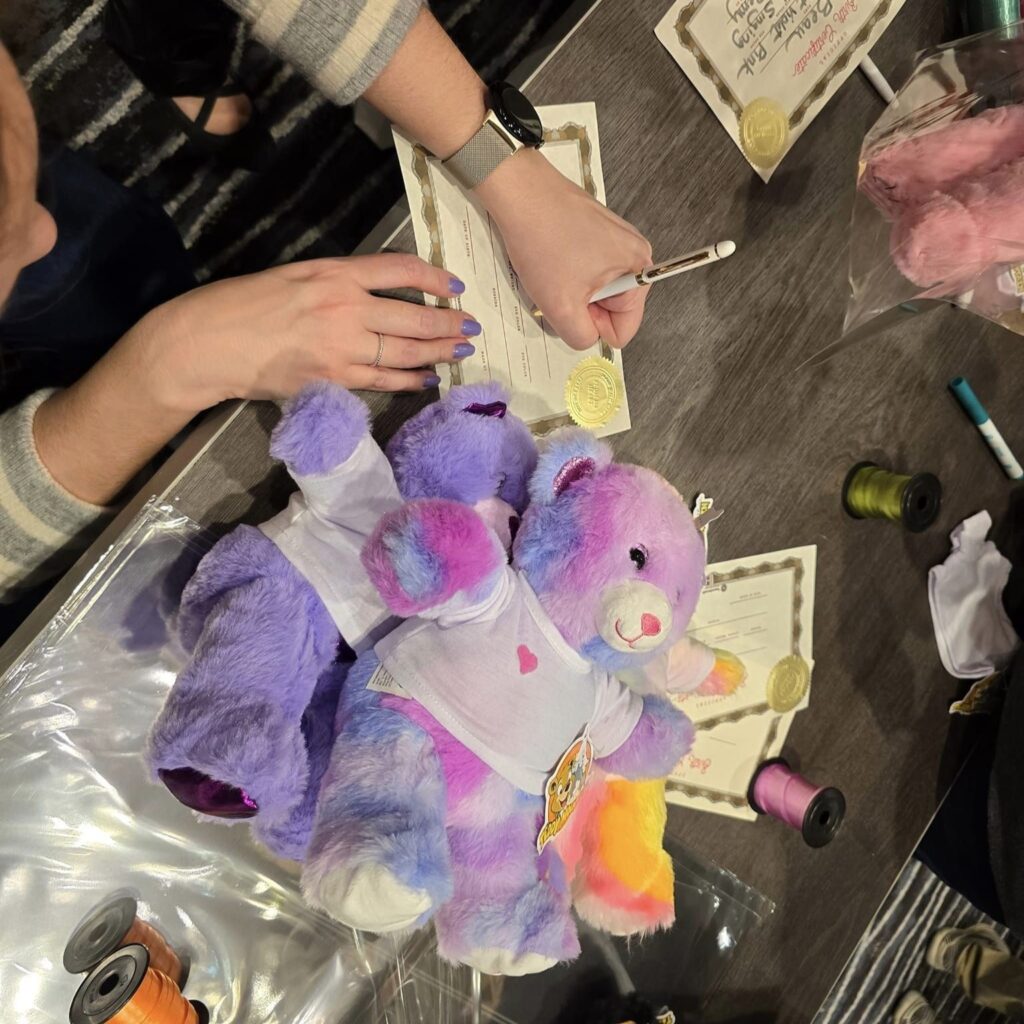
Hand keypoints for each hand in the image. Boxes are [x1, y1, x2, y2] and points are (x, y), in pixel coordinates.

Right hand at [132, 253, 480, 413]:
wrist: (210, 341)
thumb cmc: (244, 304)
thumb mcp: (295, 275)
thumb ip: (338, 282)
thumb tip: (376, 293)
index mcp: (334, 272)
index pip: (400, 268)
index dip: (435, 278)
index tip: (455, 287)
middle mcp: (344, 306)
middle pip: (412, 315)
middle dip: (447, 322)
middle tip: (471, 326)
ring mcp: (341, 346)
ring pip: (404, 350)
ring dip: (438, 351)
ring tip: (460, 350)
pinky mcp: (333, 378)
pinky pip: (383, 380)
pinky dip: (410, 380)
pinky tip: (428, 378)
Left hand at [478, 150, 652, 350]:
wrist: (520, 192)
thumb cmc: (543, 239)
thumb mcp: (562, 305)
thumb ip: (581, 336)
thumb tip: (588, 338)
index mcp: (638, 270)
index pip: (624, 328)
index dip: (594, 327)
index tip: (572, 308)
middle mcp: (634, 253)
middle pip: (610, 309)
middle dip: (582, 307)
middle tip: (559, 288)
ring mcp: (616, 240)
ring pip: (595, 291)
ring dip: (572, 291)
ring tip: (554, 271)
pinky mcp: (597, 232)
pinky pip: (586, 271)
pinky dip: (567, 273)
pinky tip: (552, 259)